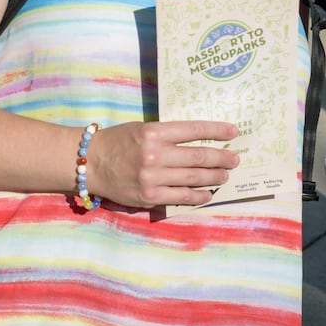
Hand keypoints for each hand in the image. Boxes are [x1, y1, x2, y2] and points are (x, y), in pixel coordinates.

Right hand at [86, 119, 240, 208]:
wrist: (90, 163)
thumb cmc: (118, 141)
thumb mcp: (142, 129)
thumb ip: (167, 135)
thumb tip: (199, 141)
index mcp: (155, 132)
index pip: (194, 130)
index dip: (217, 131)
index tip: (233, 132)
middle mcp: (155, 154)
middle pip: (199, 156)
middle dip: (221, 157)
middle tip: (235, 158)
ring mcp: (153, 177)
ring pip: (193, 177)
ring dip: (214, 176)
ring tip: (226, 175)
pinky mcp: (149, 196)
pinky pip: (181, 196)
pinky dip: (198, 195)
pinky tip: (208, 193)